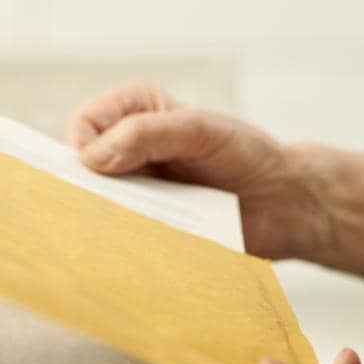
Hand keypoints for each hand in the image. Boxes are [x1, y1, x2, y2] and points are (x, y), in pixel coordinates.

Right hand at [63, 83, 363, 287]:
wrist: (283, 202)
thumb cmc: (245, 153)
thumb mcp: (199, 130)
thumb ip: (148, 134)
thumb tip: (92, 158)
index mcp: (134, 112)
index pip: (84, 124)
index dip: (79, 147)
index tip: (92, 171)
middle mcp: (126, 149)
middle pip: (80, 169)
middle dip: (81, 189)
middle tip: (90, 209)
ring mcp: (134, 191)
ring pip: (95, 206)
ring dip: (100, 220)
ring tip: (116, 233)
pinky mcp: (147, 226)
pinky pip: (119, 236)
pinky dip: (119, 244)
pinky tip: (130, 252)